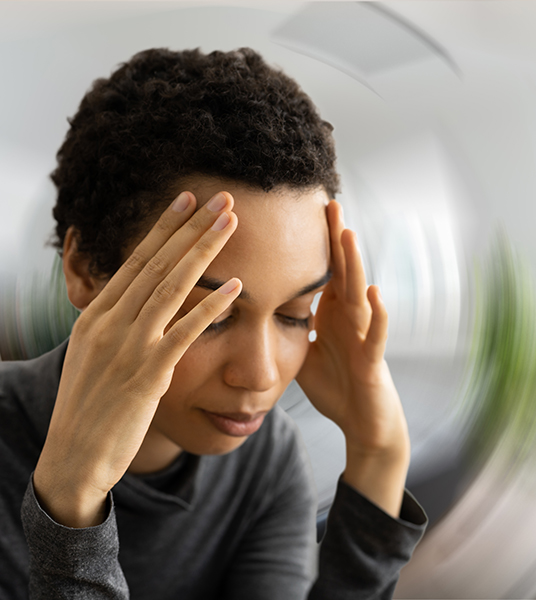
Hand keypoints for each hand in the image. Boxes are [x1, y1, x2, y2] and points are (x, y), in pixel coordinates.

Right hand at [33, 191, 240, 526]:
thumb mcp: (91, 356)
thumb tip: (139, 303)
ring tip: (231, 223)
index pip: (136, 260)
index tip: (187, 200)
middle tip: (221, 197)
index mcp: (95, 315)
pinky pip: (185, 333)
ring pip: (172, 287)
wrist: (72, 458)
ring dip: (204, 252)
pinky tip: (237, 288)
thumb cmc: (87, 408)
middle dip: (192, 227)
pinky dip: (212, 307)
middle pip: (158, 264)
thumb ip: (114, 325)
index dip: (165, 228)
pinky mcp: (147, 374)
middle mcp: (109, 322)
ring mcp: (127, 347)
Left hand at [296, 201, 408, 515]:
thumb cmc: (335, 383)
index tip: (303, 211)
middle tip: (328, 202)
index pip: (322, 270)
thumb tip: (259, 309)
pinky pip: (375, 334)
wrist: (361, 420)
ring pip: (360, 293)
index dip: (315, 243)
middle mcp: (349, 317)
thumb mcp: (304, 350)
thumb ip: (289, 326)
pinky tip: (374, 293)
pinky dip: (377, 314)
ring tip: (348, 234)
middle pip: (342, 271)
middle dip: (335, 238)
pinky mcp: (372, 359)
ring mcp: (363, 335)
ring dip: (356, 264)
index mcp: (331, 312)